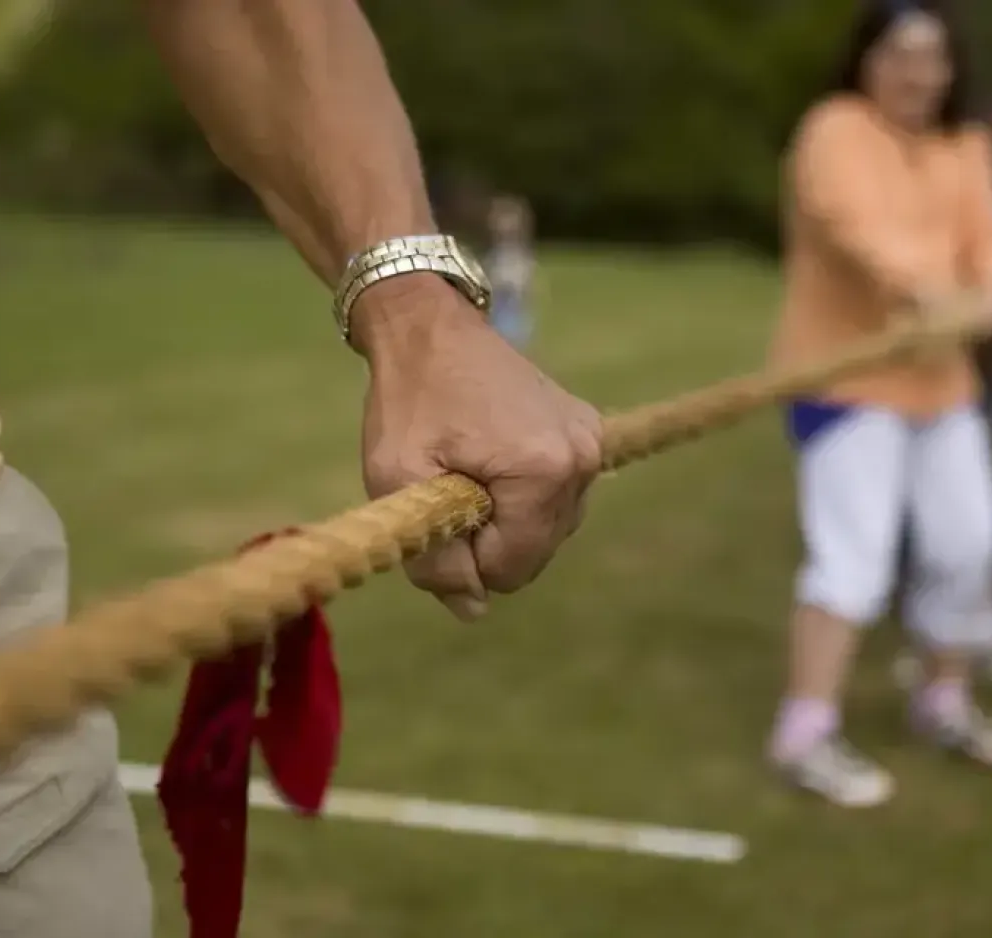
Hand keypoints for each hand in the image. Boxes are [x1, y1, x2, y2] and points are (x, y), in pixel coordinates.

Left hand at [354, 274, 603, 619]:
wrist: (429, 326)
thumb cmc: (407, 399)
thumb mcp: (399, 482)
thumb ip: (434, 557)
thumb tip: (472, 612)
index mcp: (545, 471)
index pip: (510, 569)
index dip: (463, 557)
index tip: (435, 507)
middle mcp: (584, 459)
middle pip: (534, 554)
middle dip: (485, 539)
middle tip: (446, 485)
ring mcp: (592, 444)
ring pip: (546, 530)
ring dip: (502, 520)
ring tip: (466, 468)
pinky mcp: (588, 434)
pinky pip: (555, 499)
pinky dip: (519, 496)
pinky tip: (488, 460)